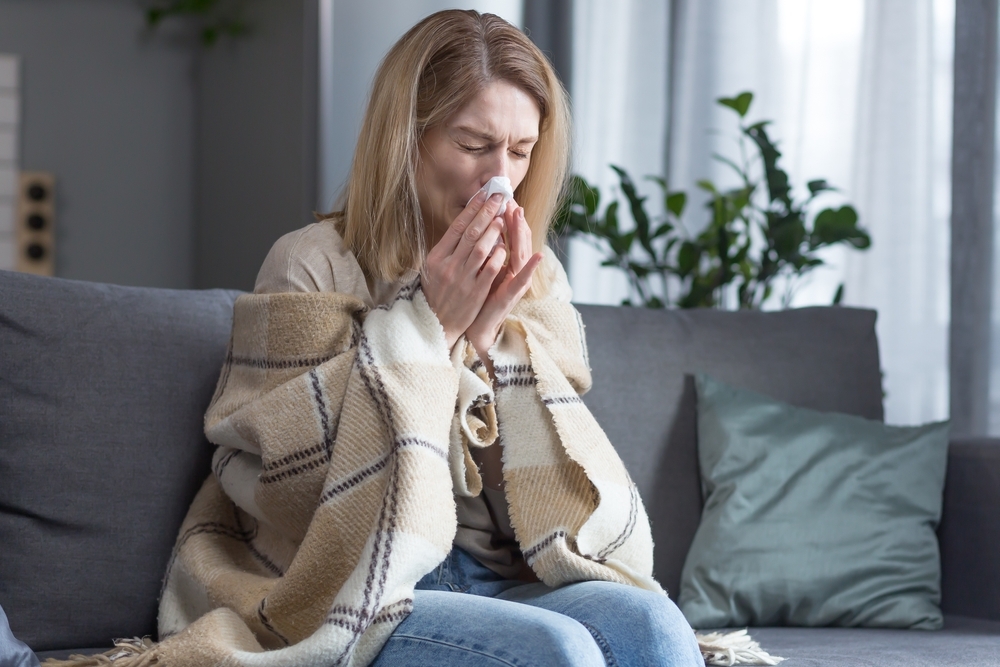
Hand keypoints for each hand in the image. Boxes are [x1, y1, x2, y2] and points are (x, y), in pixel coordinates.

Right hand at [422, 191, 509, 349]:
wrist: (436, 324)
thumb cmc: (436, 293)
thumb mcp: (432, 269)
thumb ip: (446, 250)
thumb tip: (461, 226)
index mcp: (436, 257)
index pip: (456, 227)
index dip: (471, 209)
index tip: (482, 194)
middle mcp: (448, 266)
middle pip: (469, 233)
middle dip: (485, 213)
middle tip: (498, 197)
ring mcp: (462, 279)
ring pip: (480, 249)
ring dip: (493, 230)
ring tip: (502, 216)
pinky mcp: (475, 292)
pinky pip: (489, 270)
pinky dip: (498, 256)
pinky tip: (505, 245)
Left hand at [465, 202, 542, 357]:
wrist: (477, 326)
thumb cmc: (477, 297)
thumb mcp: (480, 269)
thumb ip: (484, 251)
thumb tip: (483, 229)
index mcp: (504, 262)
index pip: (508, 235)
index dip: (507, 217)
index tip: (503, 198)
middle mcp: (513, 270)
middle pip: (517, 241)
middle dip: (515, 220)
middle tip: (513, 200)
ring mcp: (515, 282)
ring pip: (522, 255)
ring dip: (522, 235)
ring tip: (521, 217)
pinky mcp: (512, 295)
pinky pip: (523, 279)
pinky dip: (531, 267)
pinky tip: (538, 255)